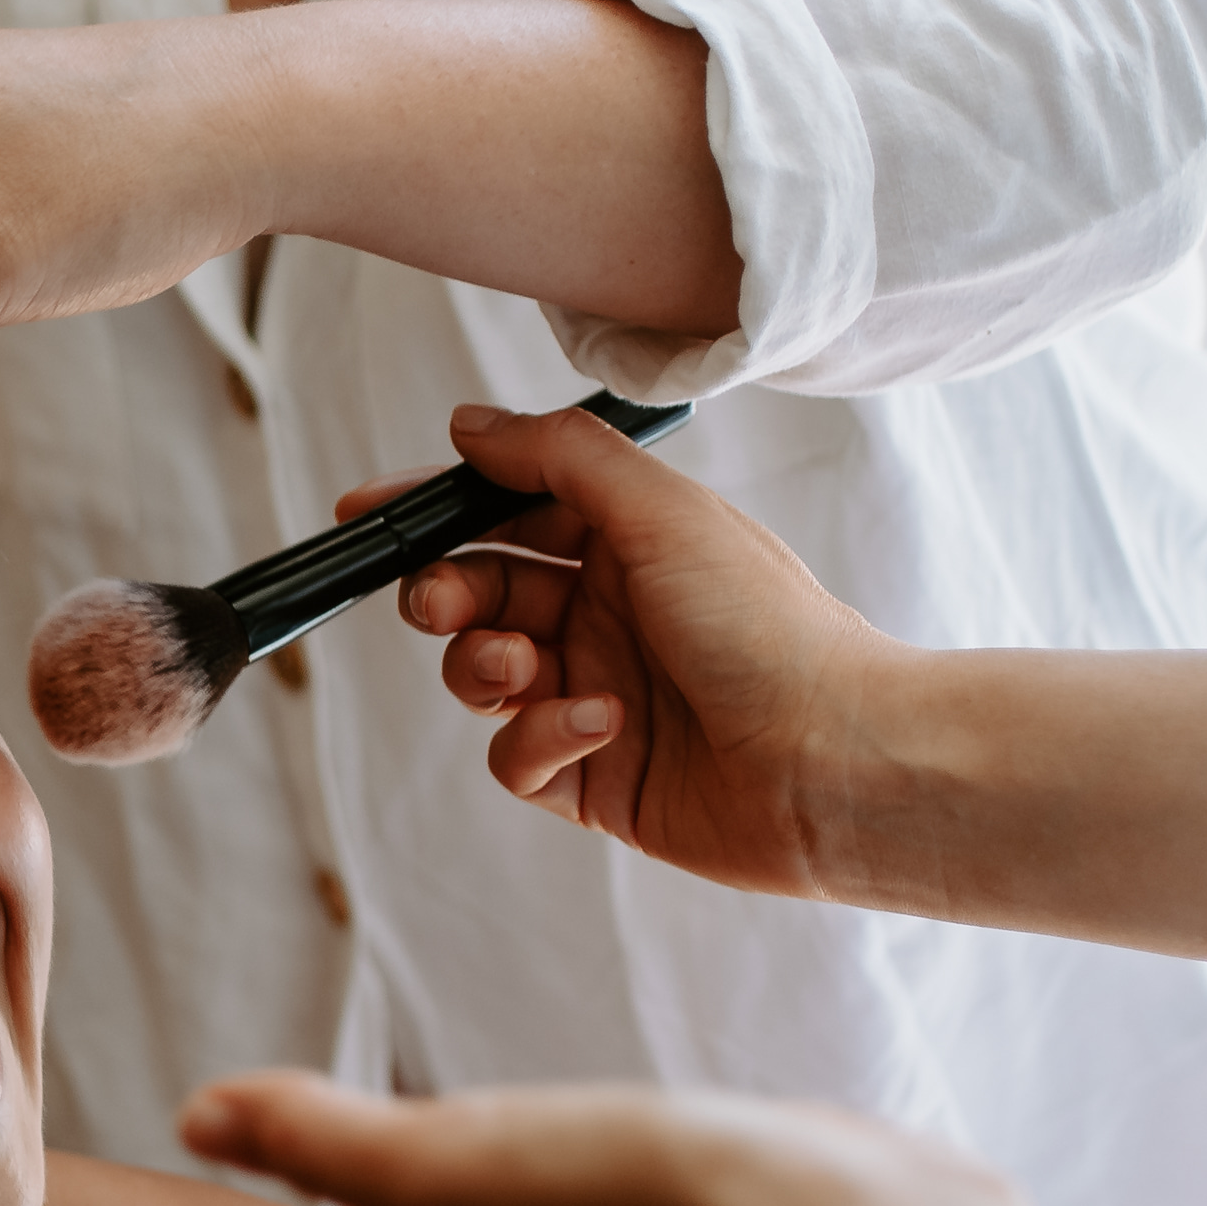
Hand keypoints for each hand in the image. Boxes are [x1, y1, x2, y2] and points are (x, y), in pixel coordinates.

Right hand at [364, 406, 905, 898]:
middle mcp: (609, 617)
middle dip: (448, 593)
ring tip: (525, 667)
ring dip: (485, 666)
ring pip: (485, 677)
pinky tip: (597, 728)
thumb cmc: (769, 627)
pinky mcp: (596, 780)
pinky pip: (517, 757)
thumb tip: (470, 425)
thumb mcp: (661, 513)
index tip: (368, 514)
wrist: (837, 761)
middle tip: (442, 603)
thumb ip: (559, 460)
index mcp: (628, 544)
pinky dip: (539, 739)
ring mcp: (597, 699)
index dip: (436, 512)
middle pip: (482, 593)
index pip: (508, 513)